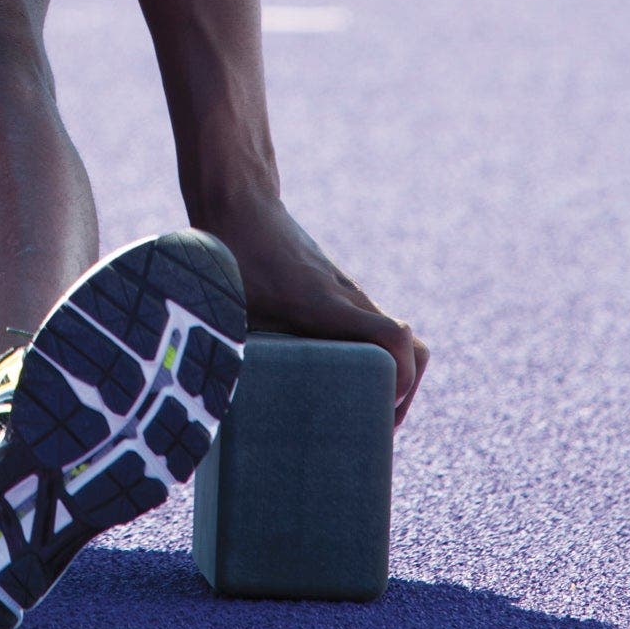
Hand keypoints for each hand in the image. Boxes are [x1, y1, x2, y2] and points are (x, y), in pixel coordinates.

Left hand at [192, 189, 429, 425]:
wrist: (240, 203)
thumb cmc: (232, 257)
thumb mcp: (229, 309)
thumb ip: (233, 352)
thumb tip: (218, 402)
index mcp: (325, 305)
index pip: (395, 337)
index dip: (401, 378)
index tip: (381, 408)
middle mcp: (348, 299)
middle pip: (411, 347)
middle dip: (403, 392)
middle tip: (374, 425)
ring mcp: (348, 293)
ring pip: (399, 338)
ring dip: (393, 374)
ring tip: (362, 408)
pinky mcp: (340, 291)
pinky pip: (378, 327)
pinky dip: (376, 355)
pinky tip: (342, 376)